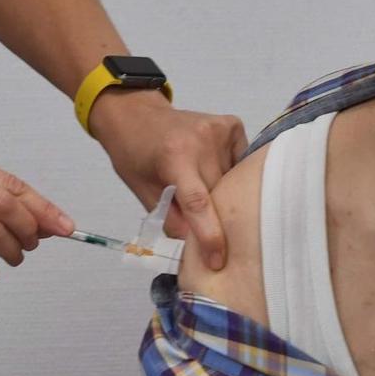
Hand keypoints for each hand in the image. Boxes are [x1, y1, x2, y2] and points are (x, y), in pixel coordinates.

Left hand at [89, 91, 245, 271]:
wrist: (135, 114)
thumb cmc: (135, 156)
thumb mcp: (143, 192)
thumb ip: (170, 220)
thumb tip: (197, 249)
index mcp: (174, 157)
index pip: (198, 203)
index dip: (210, 236)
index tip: (218, 261)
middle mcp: (201, 140)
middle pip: (219, 193)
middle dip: (216, 214)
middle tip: (205, 224)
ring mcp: (219, 130)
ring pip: (232, 179)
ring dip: (223, 192)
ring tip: (204, 187)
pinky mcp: (231, 124)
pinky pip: (239, 161)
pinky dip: (230, 172)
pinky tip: (212, 168)